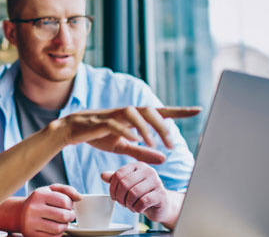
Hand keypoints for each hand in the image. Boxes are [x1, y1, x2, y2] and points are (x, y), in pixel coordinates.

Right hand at [20, 184, 81, 236]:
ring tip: (61, 222)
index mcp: (39, 194)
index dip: (70, 205)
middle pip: (63, 216)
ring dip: (64, 226)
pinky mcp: (31, 234)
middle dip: (70, 216)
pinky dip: (57, 234)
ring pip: (58, 229)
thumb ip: (67, 190)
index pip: (64, 201)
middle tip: (68, 215)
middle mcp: (33, 208)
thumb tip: (79, 197)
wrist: (20, 213)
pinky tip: (54, 228)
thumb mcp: (51, 190)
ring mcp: (30, 222)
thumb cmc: (39, 201)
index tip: (68, 206)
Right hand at [52, 106, 200, 163]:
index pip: (160, 111)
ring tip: (153, 144)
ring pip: (134, 113)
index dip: (179, 111)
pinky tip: (134, 140)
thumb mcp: (123, 146)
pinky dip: (126, 130)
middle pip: (149, 110)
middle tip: (171, 144)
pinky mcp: (100, 121)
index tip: (198, 110)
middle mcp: (125, 112)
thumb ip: (142, 151)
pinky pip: (115, 123)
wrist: (71, 131)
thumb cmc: (98, 135)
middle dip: (163, 126)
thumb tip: (164, 159)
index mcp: (133, 117)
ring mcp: (112, 115)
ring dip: (146, 128)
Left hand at [100, 162, 178, 225]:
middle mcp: (148, 171)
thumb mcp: (128, 185)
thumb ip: (116, 179)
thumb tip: (103, 175)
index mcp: (138, 166)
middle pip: (125, 184)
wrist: (161, 205)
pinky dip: (137, 208)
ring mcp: (157, 181)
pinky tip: (138, 209)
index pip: (118, 174)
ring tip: (131, 206)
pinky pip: (143, 202)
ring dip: (128, 204)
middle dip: (120, 197)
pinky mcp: (162, 194)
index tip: (114, 197)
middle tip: (122, 203)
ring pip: (133, 193)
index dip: (112, 188)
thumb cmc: (142, 194)